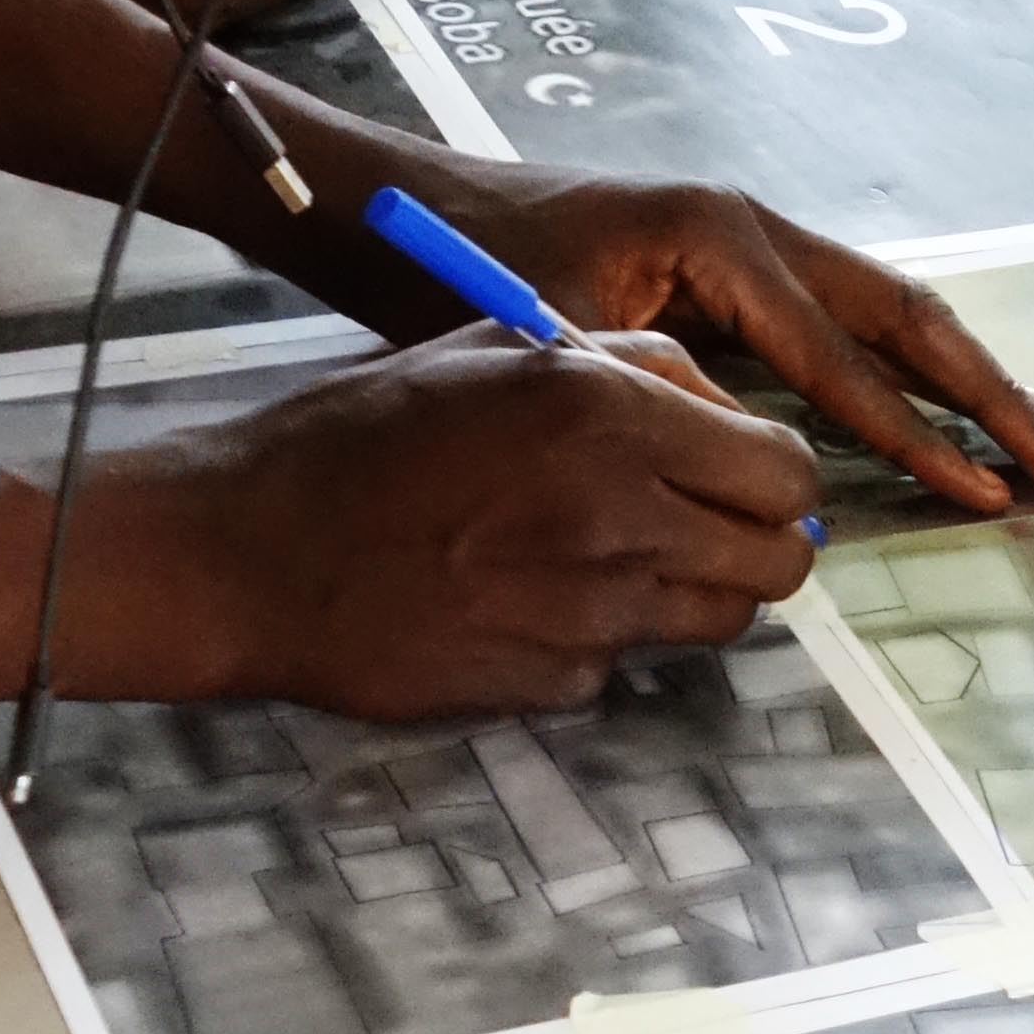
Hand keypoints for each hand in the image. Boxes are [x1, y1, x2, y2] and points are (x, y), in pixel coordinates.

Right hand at [77, 330, 821, 715]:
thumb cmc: (363, 437)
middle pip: (778, 562)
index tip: (752, 483)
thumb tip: (732, 416)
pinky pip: (622, 662)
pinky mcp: (552, 681)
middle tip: (709, 532)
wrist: (248, 552)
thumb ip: (633, 368)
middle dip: (758, 545)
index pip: (785, 469)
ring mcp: (590, 610)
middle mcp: (617, 514)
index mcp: (610, 413)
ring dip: (688, 593)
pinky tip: (521, 600)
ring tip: (605, 558)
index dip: (778, 479)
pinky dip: (596, 636)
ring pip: (720, 621)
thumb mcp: (498, 352)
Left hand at [413, 168, 1033, 516]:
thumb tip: (767, 469)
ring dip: (969, 379)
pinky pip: (848, 325)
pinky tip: (958, 408)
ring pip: (890, 317)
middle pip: (904, 317)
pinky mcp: (739, 271)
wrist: (404, 212)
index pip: (844, 356)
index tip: (980, 490)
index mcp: (721, 238)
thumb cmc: (462, 273)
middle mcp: (756, 229)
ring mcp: (753, 245)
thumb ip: (668, 395)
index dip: (918, 434)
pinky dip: (909, 371)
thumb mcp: (560, 344)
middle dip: (987, 395)